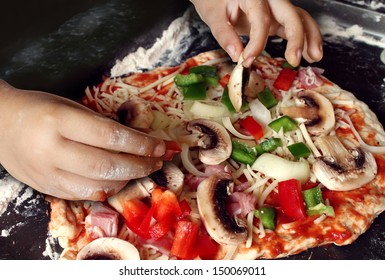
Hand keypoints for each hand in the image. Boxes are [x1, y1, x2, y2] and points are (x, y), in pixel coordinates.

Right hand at [0, 80, 164, 200]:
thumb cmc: (39, 109)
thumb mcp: (71, 106)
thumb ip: (102, 124)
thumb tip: (141, 140)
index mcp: (59, 120)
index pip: (110, 136)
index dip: (141, 144)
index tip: (160, 146)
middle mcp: (51, 149)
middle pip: (107, 165)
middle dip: (139, 165)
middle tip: (156, 161)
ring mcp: (47, 173)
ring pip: (98, 185)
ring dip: (127, 180)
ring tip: (142, 170)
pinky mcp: (46, 188)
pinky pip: (84, 194)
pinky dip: (107, 188)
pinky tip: (119, 180)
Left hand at [191, 0, 322, 66]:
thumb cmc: (213, 0)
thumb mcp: (213, 15)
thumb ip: (224, 34)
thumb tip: (236, 55)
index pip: (261, 19)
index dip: (256, 42)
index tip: (246, 60)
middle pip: (290, 14)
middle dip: (296, 37)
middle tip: (294, 60)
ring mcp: (275, 7)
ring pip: (299, 18)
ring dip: (309, 37)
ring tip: (314, 57)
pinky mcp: (277, 17)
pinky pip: (295, 24)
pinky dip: (304, 39)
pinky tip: (309, 54)